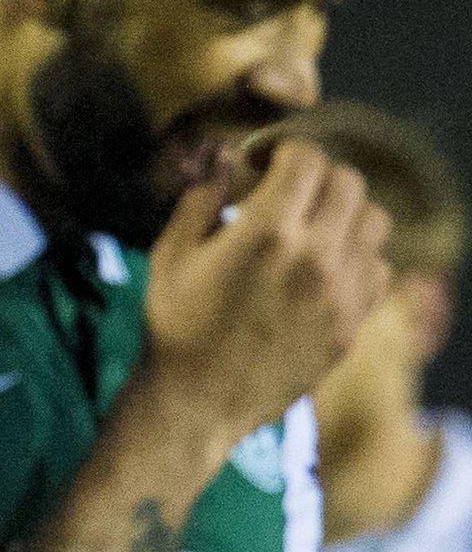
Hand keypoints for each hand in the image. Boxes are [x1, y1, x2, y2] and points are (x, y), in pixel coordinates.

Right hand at [143, 139, 390, 444]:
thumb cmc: (175, 323)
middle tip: (288, 193)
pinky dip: (356, 255)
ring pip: (374, 221)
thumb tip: (222, 156)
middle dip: (317, 177)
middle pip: (348, 183)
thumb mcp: (171, 253)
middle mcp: (315, 257)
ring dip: (344, 213)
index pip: (307, 159)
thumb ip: (201, 197)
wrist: (198, 400)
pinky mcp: (352, 322)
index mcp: (267, 233)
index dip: (285, 152)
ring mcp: (341, 293)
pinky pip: (378, 266)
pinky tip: (322, 266)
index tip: (266, 164)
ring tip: (311, 227)